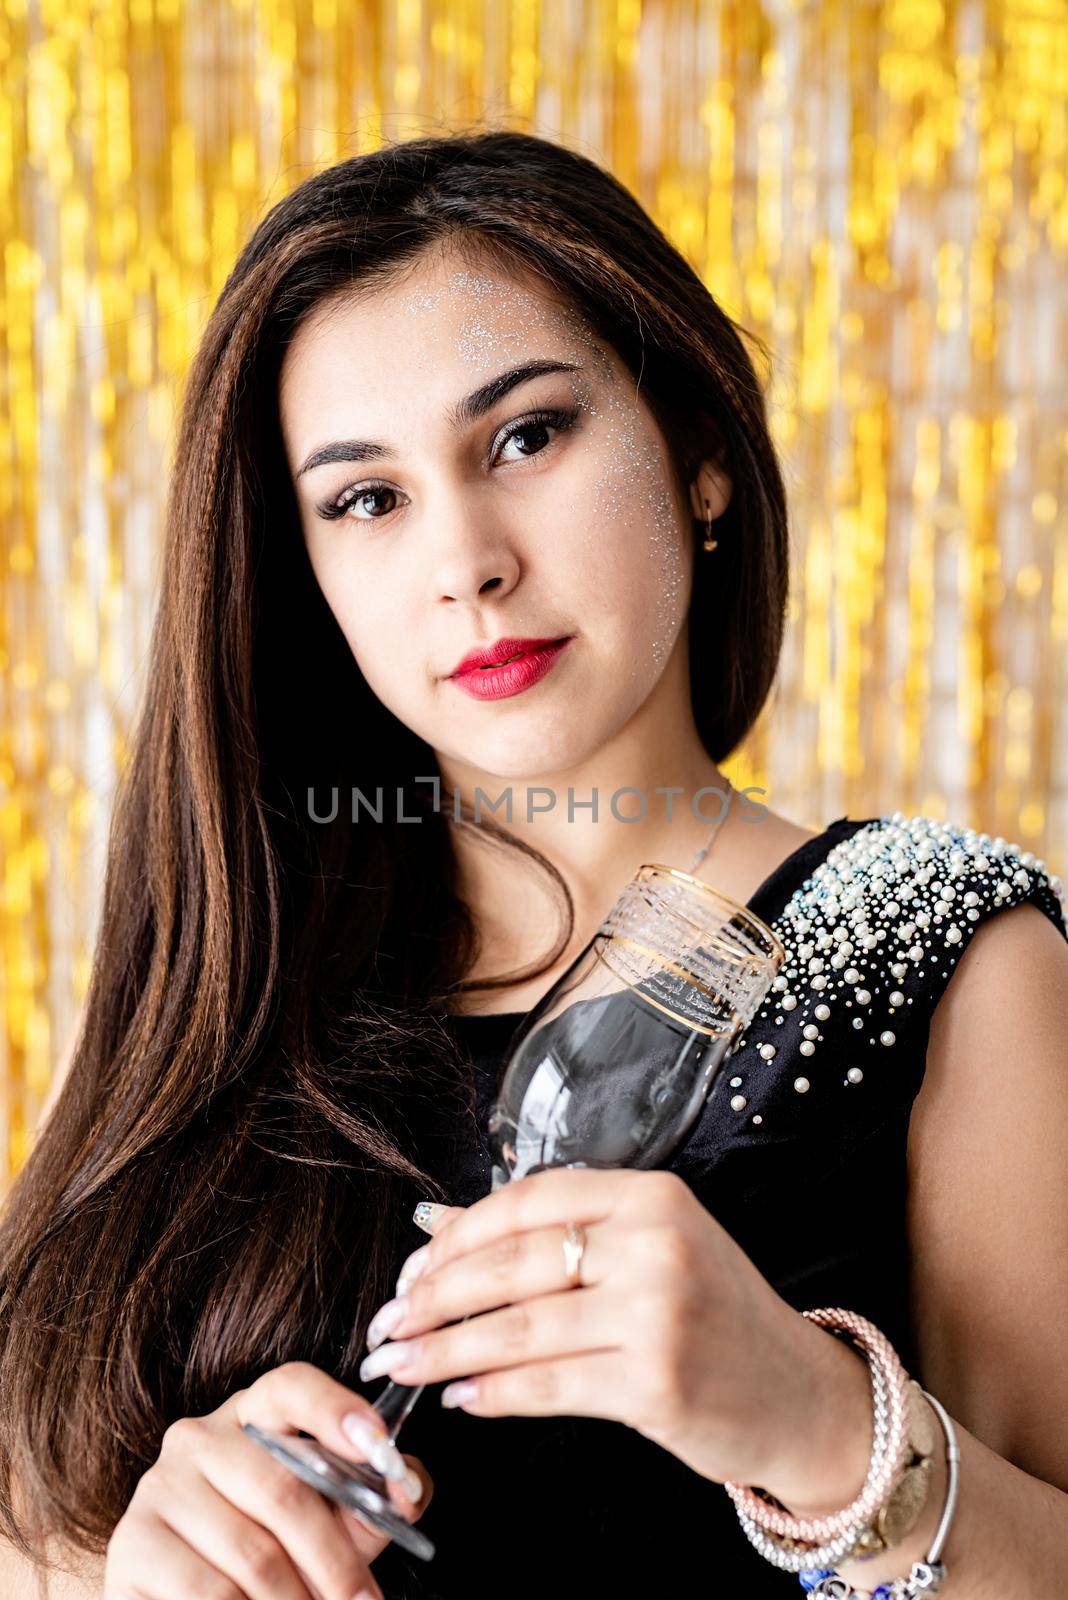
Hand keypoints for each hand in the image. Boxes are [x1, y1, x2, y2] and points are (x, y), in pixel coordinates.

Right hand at [103, 1360, 433, 1599]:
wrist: (184, 1599)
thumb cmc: (272, 1557)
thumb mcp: (329, 1521)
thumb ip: (370, 1501)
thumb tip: (404, 1493)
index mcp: (253, 1414)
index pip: (292, 1388)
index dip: (337, 1413)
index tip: (380, 1449)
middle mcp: (200, 1437)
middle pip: (284, 1489)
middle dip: (336, 1560)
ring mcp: (160, 1488)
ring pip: (251, 1552)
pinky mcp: (132, 1545)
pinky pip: (209, 1592)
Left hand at [359, 1168, 840, 1492]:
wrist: (797, 1393)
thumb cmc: (712, 1314)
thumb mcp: (644, 1249)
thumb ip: (548, 1234)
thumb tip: (438, 1225)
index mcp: (650, 1197)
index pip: (528, 1201)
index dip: (458, 1237)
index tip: (413, 1269)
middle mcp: (655, 1245)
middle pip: (514, 1264)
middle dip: (436, 1297)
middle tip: (390, 1321)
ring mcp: (658, 1314)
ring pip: (520, 1328)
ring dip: (447, 1350)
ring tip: (403, 1362)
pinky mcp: (656, 1383)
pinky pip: (548, 1386)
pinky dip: (493, 1394)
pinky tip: (462, 1398)